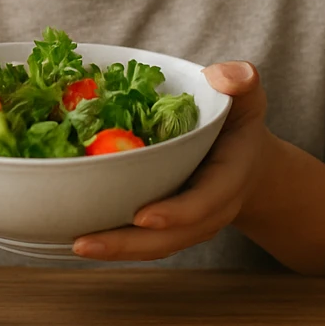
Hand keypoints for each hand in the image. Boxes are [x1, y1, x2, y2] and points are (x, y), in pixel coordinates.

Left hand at [72, 61, 274, 261]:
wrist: (247, 163)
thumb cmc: (240, 126)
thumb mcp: (245, 99)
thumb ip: (241, 83)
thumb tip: (223, 75)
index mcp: (228, 180)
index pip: (204, 202)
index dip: (176, 212)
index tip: (142, 216)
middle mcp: (209, 211)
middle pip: (171, 237)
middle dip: (129, 244)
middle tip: (85, 243)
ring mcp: (189, 225)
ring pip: (154, 246)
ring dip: (116, 250)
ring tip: (77, 245)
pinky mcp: (171, 228)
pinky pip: (146, 243)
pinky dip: (117, 245)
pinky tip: (83, 239)